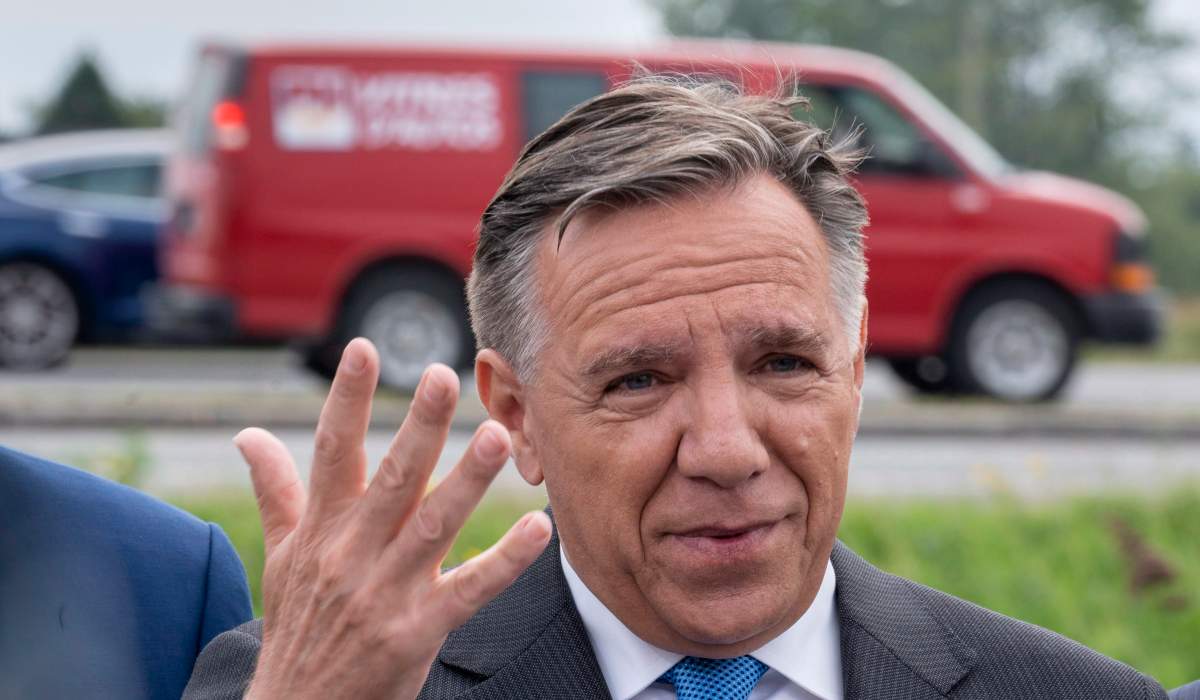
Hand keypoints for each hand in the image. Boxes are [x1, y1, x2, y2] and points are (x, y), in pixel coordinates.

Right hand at [237, 338, 551, 699]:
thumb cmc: (297, 624)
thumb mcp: (278, 556)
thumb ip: (274, 490)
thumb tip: (247, 435)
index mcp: (320, 531)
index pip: (331, 452)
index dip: (345, 399)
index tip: (363, 348)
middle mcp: (352, 554)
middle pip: (391, 479)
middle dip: (418, 426)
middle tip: (442, 376)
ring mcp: (387, 593)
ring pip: (433, 526)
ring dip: (467, 480)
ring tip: (498, 435)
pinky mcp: (420, 630)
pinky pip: (471, 590)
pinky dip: (505, 561)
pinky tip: (538, 529)